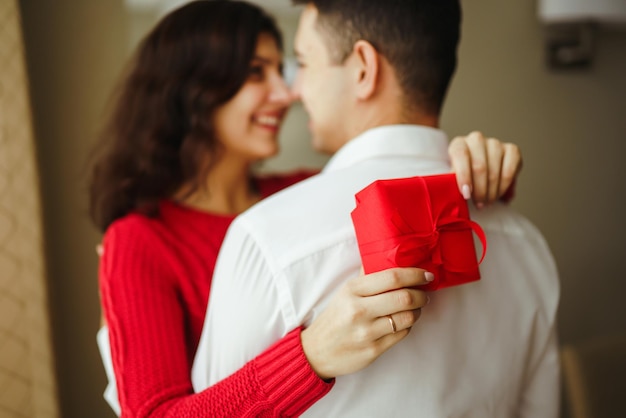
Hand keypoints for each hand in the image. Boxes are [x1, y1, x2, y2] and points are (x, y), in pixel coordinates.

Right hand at [300, 268, 431, 379]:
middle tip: (424, 293)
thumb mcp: (345, 292)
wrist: (317, 351)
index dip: (415, 275)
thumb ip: (366, 276)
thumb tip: (388, 256)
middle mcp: (359, 310)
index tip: (426, 275)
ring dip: (417, 311)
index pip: (392, 277)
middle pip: (404, 297)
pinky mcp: (373, 350)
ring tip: (414, 308)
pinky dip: (408, 326)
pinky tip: (402, 322)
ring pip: (407, 317)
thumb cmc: (335, 318)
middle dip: (421, 295)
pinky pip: (402, 334)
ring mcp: (367, 332)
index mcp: (353, 290)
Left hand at [448, 131, 521, 206]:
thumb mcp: (451, 179)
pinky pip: (510, 170)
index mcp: (458, 144)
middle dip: (480, 190)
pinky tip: (500, 194)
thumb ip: (450, 184)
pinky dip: (505, 186)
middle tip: (479, 204)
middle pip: (479, 166)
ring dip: (492, 191)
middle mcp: (476, 140)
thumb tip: (452, 196)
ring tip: (487, 202)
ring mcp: (495, 143)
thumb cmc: (461, 178)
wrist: (477, 174)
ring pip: (494, 170)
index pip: (461, 155)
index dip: (464, 176)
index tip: (466, 194)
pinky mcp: (512, 150)